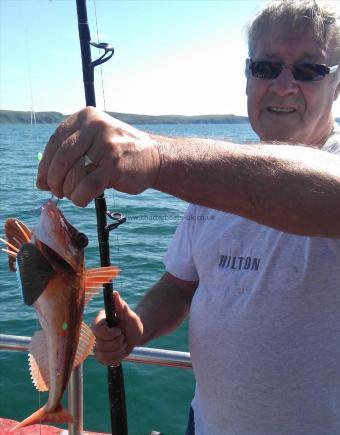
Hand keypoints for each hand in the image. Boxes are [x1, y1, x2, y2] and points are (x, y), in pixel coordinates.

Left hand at [36, 107, 159, 206]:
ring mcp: (106, 144)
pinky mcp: (114, 164)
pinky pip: (87, 186)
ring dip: (69, 191)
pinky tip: (83, 199)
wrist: (155, 157)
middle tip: (57, 192)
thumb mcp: (95, 140)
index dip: (45, 165)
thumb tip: (42, 180)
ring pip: (73, 174)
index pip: (55, 142)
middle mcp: (94, 126)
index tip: (42, 182)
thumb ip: (71, 153)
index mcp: (86, 117)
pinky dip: (80, 197)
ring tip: (74, 195)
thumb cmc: (121, 153)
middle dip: (54, 181)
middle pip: (61, 158)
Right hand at [91, 291, 142, 365]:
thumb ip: (122, 306)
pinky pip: (107, 362)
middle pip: (101, 345)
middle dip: (117, 343)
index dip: (109, 334)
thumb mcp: (130, 314)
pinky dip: (117, 358)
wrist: (136, 335)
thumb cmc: (132, 322)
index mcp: (100, 321)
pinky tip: (121, 351)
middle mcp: (96, 334)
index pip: (97, 330)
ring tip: (123, 344)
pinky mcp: (102, 356)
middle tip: (123, 337)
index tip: (119, 331)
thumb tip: (115, 294)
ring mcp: (98, 345)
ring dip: (119, 351)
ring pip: (104, 355)